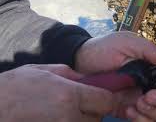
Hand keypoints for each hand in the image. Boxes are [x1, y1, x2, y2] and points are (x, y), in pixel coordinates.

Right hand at [0, 64, 114, 121]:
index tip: (104, 96)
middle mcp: (69, 117)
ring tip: (67, 111)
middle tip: (82, 103)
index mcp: (69, 95)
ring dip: (84, 120)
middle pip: (99, 118)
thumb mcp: (44, 71)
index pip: (107, 101)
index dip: (109, 98)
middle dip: (95, 111)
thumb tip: (89, 79)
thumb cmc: (14, 87)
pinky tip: (59, 118)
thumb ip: (72, 75)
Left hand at [75, 32, 155, 120]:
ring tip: (136, 104)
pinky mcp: (131, 108)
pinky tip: (128, 112)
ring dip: (153, 112)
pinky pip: (145, 119)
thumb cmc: (104, 48)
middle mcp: (153, 81)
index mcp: (155, 64)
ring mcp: (143, 96)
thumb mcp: (126, 42)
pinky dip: (141, 119)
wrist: (80, 64)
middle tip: (148, 97)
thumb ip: (148, 49)